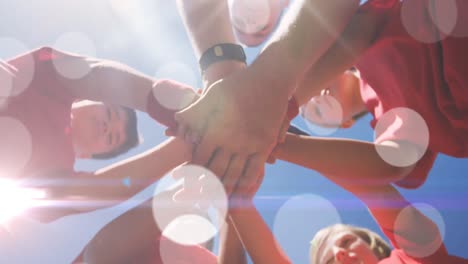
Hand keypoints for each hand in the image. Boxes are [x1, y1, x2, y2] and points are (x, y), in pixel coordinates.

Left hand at [174, 67, 289, 195]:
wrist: (269, 80)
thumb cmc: (237, 85)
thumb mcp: (211, 94)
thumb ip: (194, 111)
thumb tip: (177, 123)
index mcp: (216, 130)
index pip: (200, 159)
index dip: (192, 173)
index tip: (187, 183)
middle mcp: (232, 141)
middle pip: (216, 172)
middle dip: (206, 187)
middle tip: (198, 198)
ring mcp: (250, 145)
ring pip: (235, 175)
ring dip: (225, 190)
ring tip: (217, 200)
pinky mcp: (265, 145)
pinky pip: (255, 170)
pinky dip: (246, 184)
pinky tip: (241, 191)